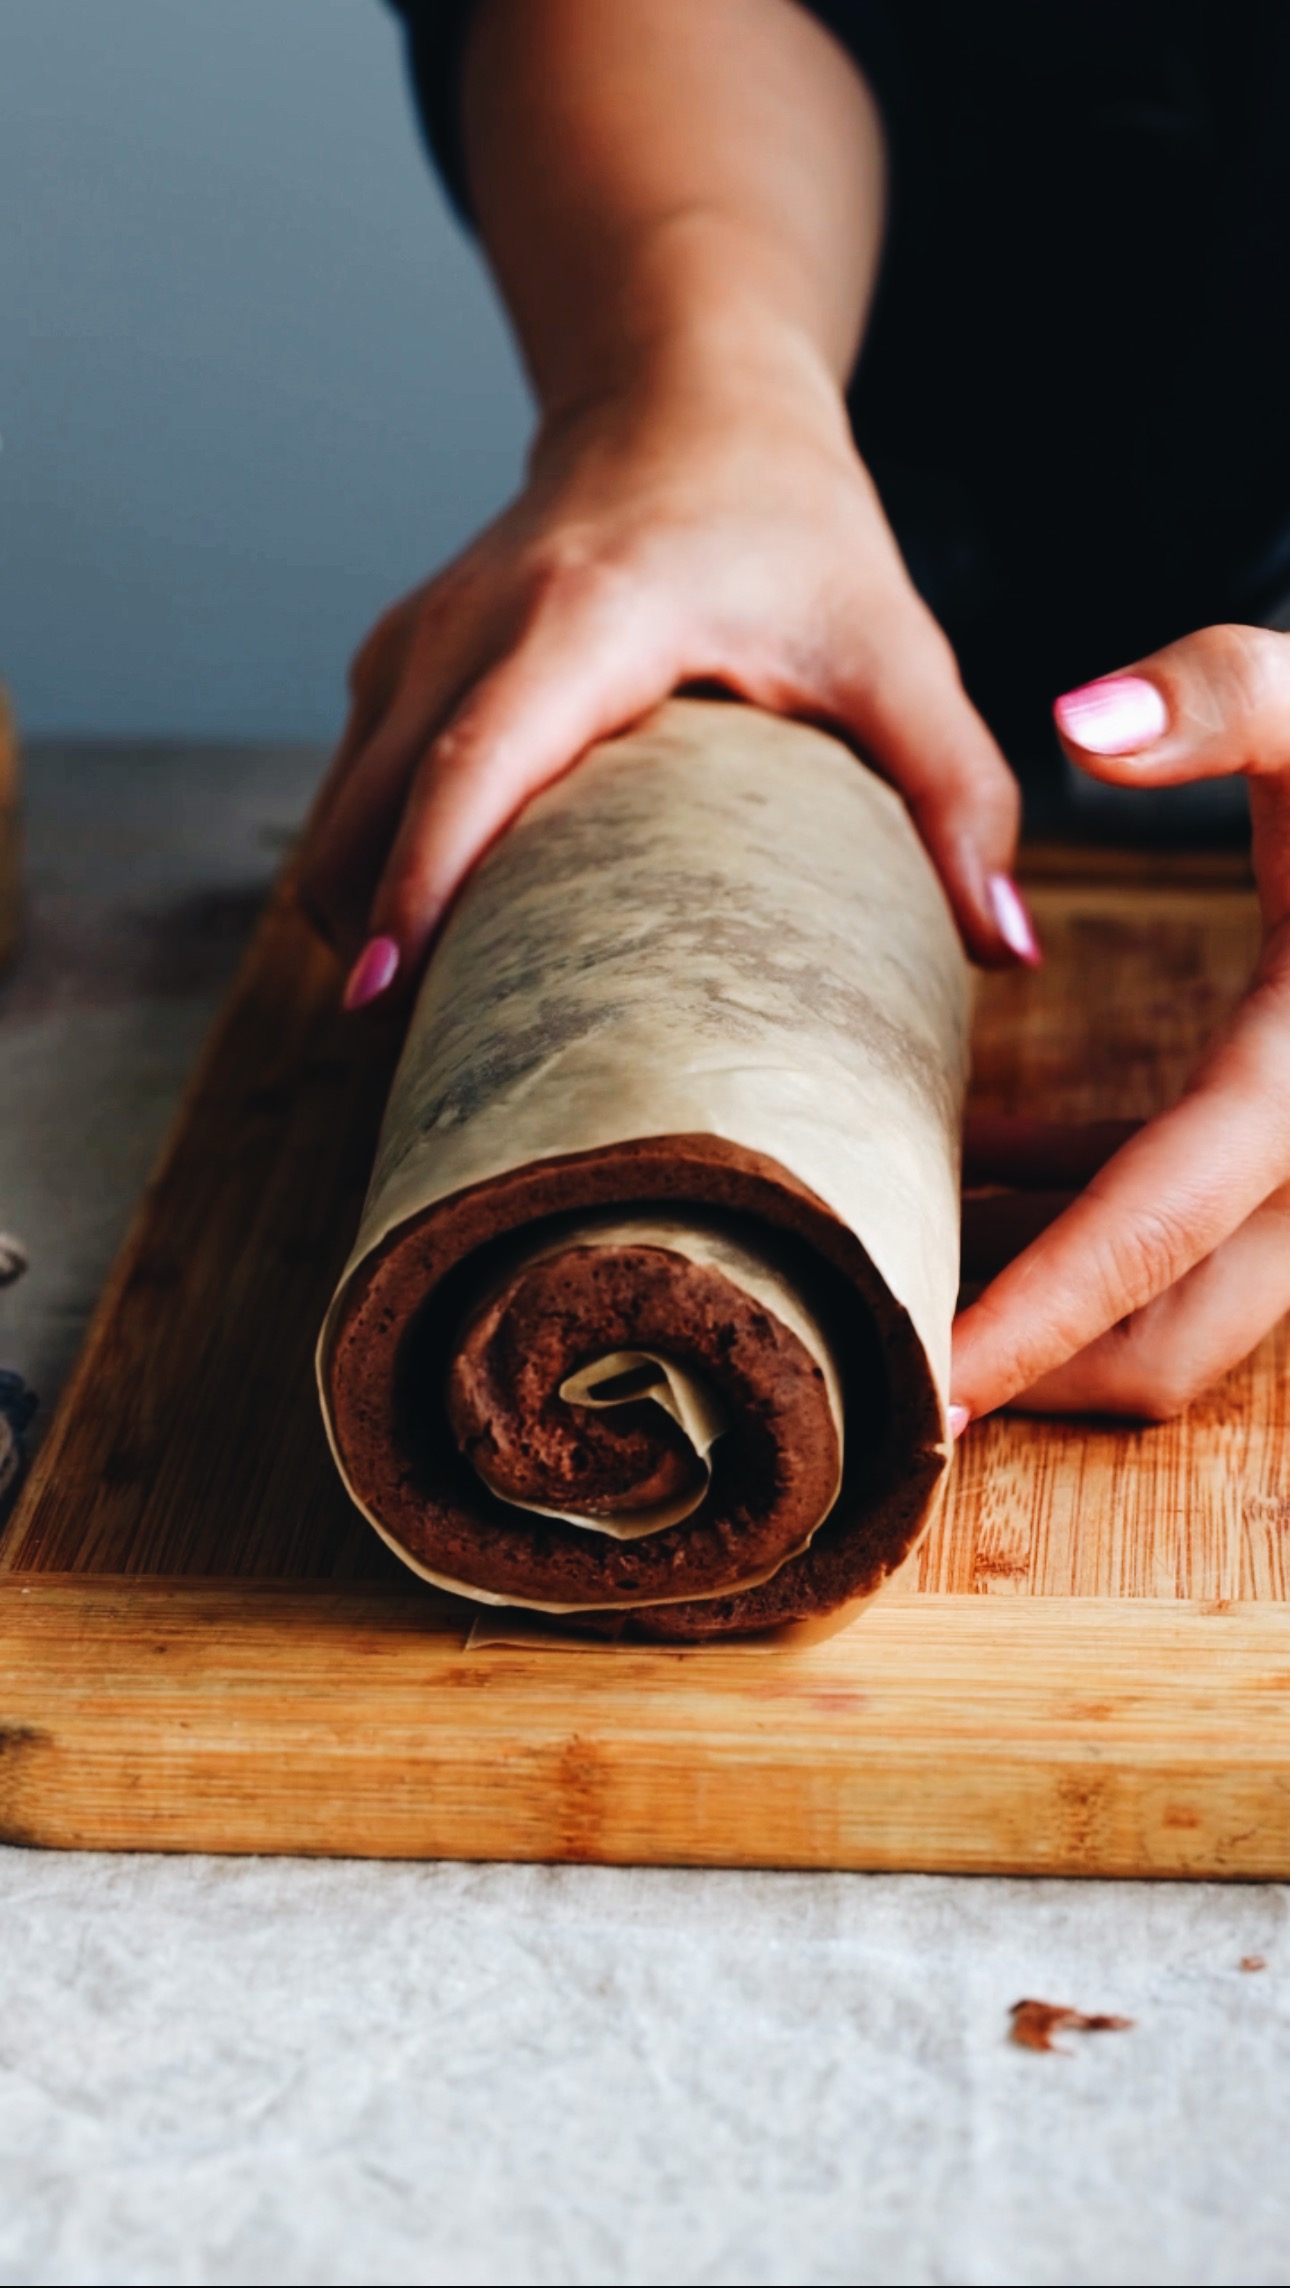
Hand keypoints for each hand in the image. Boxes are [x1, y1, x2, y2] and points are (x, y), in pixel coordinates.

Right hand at [299, 356, 1028, 1008]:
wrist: (681, 397)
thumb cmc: (788, 521)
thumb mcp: (892, 642)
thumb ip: (958, 789)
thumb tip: (1003, 949)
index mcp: (581, 618)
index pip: (469, 764)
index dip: (419, 886)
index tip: (386, 997)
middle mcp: (466, 624)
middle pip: (365, 810)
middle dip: (372, 943)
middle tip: (426, 1065)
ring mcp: (411, 640)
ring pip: (338, 808)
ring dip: (359, 917)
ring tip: (430, 1025)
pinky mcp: (393, 662)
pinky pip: (352, 789)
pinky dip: (371, 869)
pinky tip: (436, 941)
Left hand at [952, 625, 1289, 1426]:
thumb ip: (1223, 693)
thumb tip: (1080, 723)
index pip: (1148, 1234)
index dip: (1032, 1320)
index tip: (927, 1387)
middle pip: (1168, 1334)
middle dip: (1030, 1362)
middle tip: (876, 1349)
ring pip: (1173, 1307)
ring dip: (1044, 1298)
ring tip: (895, 1252)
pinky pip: (1179, 1236)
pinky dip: (1078, 1224)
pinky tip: (978, 1160)